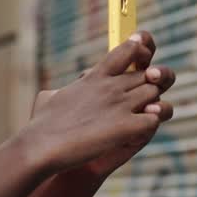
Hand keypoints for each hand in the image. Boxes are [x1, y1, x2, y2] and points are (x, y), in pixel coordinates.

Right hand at [19, 32, 172, 174]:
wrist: (41, 146)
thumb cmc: (40, 125)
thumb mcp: (48, 98)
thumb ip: (63, 91)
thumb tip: (58, 94)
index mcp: (94, 77)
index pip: (129, 49)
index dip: (140, 50)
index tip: (139, 57)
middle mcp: (111, 86)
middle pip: (148, 75)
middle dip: (149, 86)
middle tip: (140, 100)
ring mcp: (120, 106)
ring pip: (156, 94)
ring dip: (152, 106)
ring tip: (139, 119)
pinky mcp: (127, 127)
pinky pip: (155, 119)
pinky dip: (149, 125)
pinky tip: (136, 133)